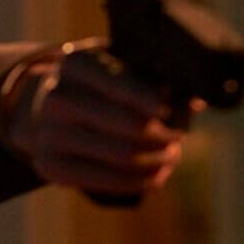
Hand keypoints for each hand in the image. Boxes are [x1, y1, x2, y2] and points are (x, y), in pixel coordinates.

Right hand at [3, 41, 190, 197]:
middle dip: (165, 134)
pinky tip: (156, 175)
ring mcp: (48, 134)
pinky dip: (140, 181)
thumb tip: (196, 102)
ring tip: (172, 155)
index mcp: (75, 63)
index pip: (124, 86)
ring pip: (123, 156)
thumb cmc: (100, 84)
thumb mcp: (120, 65)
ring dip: (158, 160)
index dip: (158, 102)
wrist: (46, 110)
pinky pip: (107, 181)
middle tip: (179, 134)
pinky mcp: (49, 166)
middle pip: (131, 125)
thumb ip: (156, 76)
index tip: (174, 110)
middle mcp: (55, 97)